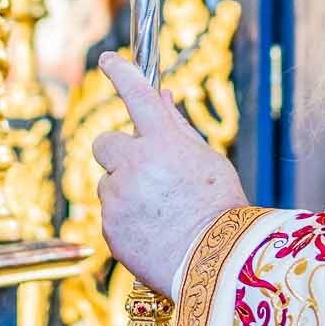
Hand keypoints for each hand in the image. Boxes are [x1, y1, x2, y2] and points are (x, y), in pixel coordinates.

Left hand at [93, 52, 248, 296]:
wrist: (215, 265)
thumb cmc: (219, 209)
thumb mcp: (207, 160)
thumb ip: (178, 127)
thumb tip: (161, 95)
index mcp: (164, 142)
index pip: (136, 94)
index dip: (120, 73)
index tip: (108, 60)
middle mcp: (136, 163)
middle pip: (105, 143)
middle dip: (118, 155)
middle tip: (143, 172)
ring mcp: (118, 196)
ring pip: (107, 183)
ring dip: (125, 191)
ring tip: (159, 213)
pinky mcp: (109, 226)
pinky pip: (110, 213)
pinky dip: (125, 220)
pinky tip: (153, 232)